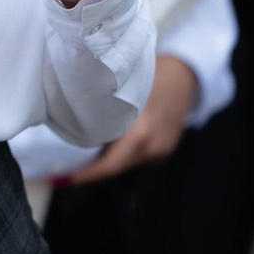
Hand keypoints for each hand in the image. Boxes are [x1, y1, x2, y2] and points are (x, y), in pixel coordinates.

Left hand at [66, 55, 195, 184]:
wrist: (184, 75)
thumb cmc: (148, 75)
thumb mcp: (123, 91)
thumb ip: (105, 111)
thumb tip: (75, 126)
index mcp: (140, 133)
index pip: (111, 165)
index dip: (89, 174)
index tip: (70, 179)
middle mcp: (153, 146)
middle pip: (117, 167)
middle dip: (93, 170)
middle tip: (69, 167)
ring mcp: (162, 150)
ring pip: (127, 162)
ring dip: (109, 160)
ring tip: (85, 154)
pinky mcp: (166, 149)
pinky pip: (139, 156)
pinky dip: (123, 153)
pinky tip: (112, 142)